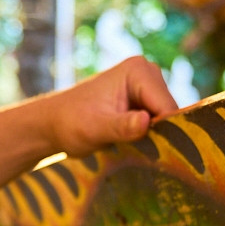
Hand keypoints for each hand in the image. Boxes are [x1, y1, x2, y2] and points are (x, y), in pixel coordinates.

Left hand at [34, 56, 178, 155]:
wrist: (53, 124)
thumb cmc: (70, 123)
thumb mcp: (95, 128)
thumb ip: (122, 126)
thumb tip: (146, 122)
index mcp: (138, 71)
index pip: (167, 106)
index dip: (165, 131)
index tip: (157, 153)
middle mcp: (147, 72)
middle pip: (170, 112)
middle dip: (161, 134)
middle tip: (141, 152)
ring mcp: (147, 86)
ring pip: (167, 119)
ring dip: (156, 137)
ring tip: (133, 148)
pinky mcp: (144, 99)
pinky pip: (159, 121)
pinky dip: (151, 136)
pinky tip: (134, 145)